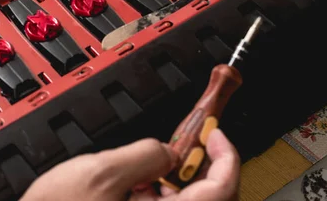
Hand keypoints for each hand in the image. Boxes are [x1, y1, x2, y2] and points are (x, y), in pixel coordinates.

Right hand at [21, 129, 239, 200]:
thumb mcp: (100, 172)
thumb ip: (144, 153)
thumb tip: (168, 149)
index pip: (223, 189)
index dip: (226, 153)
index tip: (215, 132)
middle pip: (211, 196)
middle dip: (203, 164)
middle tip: (192, 142)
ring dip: (180, 179)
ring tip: (158, 162)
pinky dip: (160, 192)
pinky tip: (139, 182)